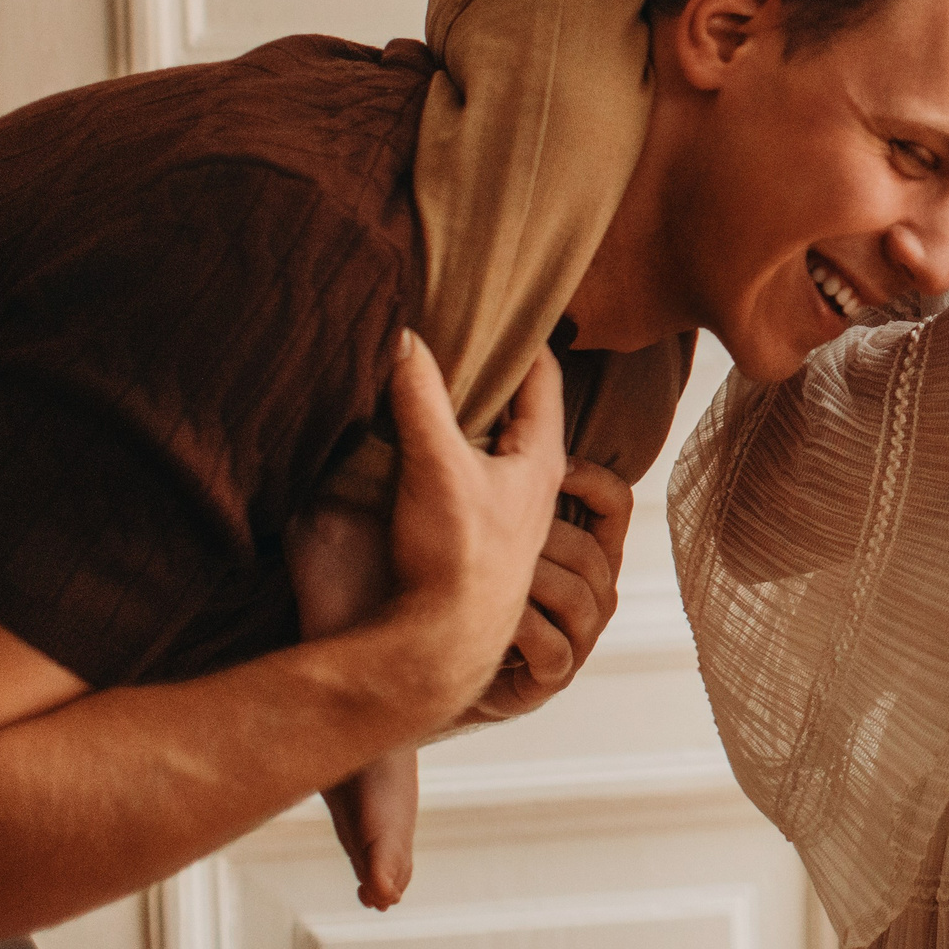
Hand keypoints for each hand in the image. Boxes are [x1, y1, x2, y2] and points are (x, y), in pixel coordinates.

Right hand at [381, 332, 567, 714]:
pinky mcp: (480, 534)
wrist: (438, 646)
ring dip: (472, 414)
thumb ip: (420, 398)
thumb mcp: (436, 465)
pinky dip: (456, 450)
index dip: (522, 335)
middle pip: (521, 407)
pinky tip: (423, 443)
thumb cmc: (455, 559)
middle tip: (460, 330)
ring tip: (437, 378)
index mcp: (542, 457)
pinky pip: (474, 474)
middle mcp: (536, 480)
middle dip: (494, 371)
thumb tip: (404, 334)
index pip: (544, 373)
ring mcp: (509, 510)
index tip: (497, 302)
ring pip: (497, 443)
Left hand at [458, 459, 635, 724]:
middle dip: (543, 538)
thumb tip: (495, 408)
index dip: (590, 480)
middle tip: (495, 529)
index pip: (615, 503)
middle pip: (592, 551)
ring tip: (486, 574)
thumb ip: (503, 475)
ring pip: (577, 595)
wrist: (433, 663)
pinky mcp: (557, 674)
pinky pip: (554, 645)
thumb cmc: (461, 582)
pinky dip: (521, 628)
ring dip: (531, 581)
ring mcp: (581, 636)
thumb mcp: (491, 522)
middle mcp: (595, 590)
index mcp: (588, 547)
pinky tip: (486, 616)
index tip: (551, 465)